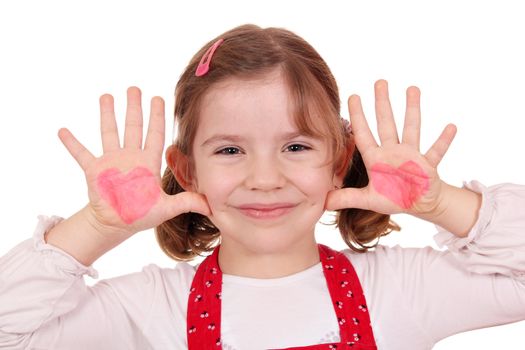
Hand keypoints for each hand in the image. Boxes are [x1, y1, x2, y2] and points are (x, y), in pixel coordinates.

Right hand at [58, 87, 210, 237]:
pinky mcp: (94, 170)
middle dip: (134, 108)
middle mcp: (130, 157)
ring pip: (109, 132)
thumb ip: (187, 202)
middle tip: (135, 88)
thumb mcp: (167, 208)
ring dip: (107, 115)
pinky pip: (81, 154)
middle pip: (133, 127)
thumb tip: (212, 206)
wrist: (117, 224)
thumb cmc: (141, 214)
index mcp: (148, 163)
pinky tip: (63, 130)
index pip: (155, 134)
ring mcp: (111, 161)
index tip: (159, 98)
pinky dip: (72, 143)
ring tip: (106, 96)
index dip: (157, 117)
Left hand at [325, 80, 456, 216]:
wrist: (420, 204)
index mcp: (376, 159)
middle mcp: (392, 152)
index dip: (358, 116)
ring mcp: (411, 156)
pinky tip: (451, 126)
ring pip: (411, 128)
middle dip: (383, 103)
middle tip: (380, 82)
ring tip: (412, 89)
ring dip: (412, 110)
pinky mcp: (428, 165)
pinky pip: (437, 150)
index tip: (353, 96)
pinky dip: (444, 141)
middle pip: (386, 123)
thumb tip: (323, 202)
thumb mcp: (369, 200)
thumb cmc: (394, 198)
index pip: (363, 134)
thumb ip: (347, 198)